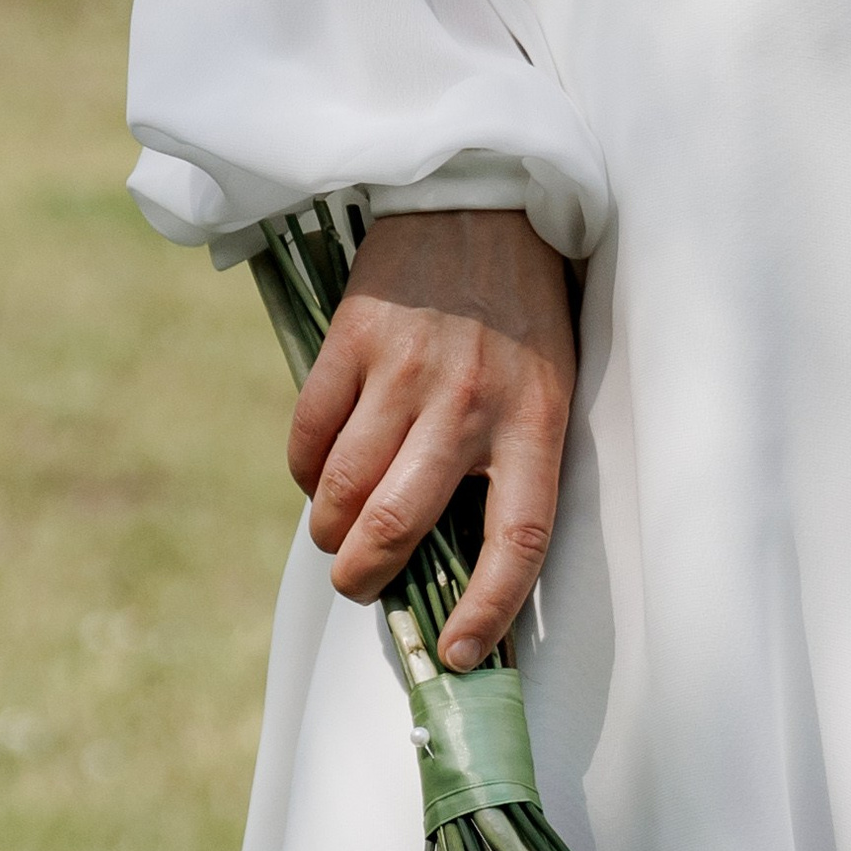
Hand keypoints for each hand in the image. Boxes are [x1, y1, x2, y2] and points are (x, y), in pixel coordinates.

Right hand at [288, 212, 575, 667]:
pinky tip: (317, 474)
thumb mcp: (545, 383)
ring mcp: (406, 369)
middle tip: (358, 585)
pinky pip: (310, 434)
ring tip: (334, 533)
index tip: (459, 654)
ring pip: (346, 488)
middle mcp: (470, 402)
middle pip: (403, 524)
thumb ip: (510, 459)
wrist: (482, 196)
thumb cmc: (522, 310)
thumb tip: (459, 557)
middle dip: (366, 576)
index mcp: (535, 421)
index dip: (487, 609)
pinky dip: (305, 471)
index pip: (516, 541)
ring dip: (329, 529)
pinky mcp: (352, 337)